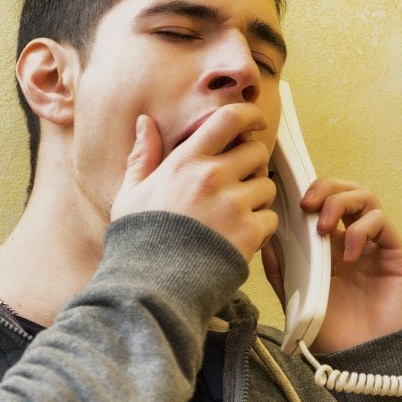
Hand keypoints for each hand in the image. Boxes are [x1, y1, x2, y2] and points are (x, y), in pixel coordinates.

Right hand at [111, 103, 277, 259]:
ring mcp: (233, 205)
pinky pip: (270, 218)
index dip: (249, 115)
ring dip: (257, 198)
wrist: (152, 286)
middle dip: (253, 164)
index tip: (255, 122)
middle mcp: (212, 177)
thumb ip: (143, 155)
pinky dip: (260, 229)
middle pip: (257, 152)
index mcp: (186, 161)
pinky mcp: (248, 233)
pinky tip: (237, 238)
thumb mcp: (132, 192)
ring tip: (234, 216)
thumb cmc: (139, 240)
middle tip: (239, 182)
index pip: (228, 119)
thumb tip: (145, 121)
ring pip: (267, 186)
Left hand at [261, 178, 401, 352]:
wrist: (363, 361)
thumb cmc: (333, 335)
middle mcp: (354, 241)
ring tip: (324, 228)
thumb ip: (281, 271)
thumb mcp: (296, 299)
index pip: (322, 203)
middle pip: (345, 190)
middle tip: (306, 204)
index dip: (307, 193)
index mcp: (330, 248)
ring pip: (365, 197)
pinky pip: (381, 222)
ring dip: (340, 202)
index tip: (285, 199)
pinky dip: (361, 230)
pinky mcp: (398, 254)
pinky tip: (349, 256)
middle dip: (324, 187)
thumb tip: (266, 240)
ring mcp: (377, 245)